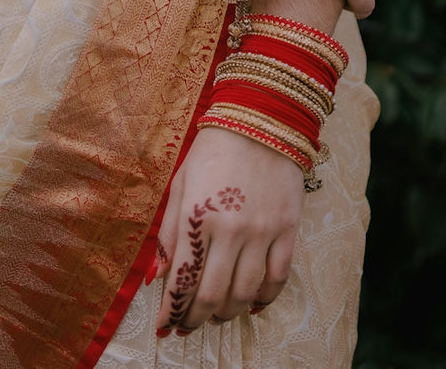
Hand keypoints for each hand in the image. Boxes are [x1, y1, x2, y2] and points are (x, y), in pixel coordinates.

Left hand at [152, 126, 302, 335]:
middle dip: (195, 319)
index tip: (163, 325)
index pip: (182, 279)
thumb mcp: (181, 185)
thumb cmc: (213, 151)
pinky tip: (251, 305)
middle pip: (212, 295)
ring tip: (216, 315)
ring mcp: (262, 232)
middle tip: (188, 326)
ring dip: (227, 313)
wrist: (261, 119)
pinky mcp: (287, 230)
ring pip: (244, 293)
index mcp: (197, 216)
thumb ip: (170, 234)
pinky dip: (264, 299)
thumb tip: (158, 278)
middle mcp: (230, 230)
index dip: (170, 310)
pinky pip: (278, 279)